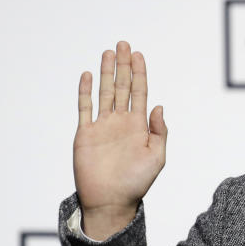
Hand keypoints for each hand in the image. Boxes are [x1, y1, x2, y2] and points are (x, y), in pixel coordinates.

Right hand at [72, 41, 166, 236]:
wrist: (111, 201)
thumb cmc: (136, 182)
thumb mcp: (157, 157)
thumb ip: (160, 131)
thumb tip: (158, 106)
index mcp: (139, 125)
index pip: (139, 92)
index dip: (139, 73)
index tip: (139, 55)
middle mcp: (120, 121)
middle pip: (121, 86)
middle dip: (123, 66)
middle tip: (124, 44)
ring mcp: (102, 126)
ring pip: (104, 92)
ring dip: (105, 72)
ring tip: (108, 52)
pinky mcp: (85, 134)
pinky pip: (84, 108)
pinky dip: (85, 91)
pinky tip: (87, 75)